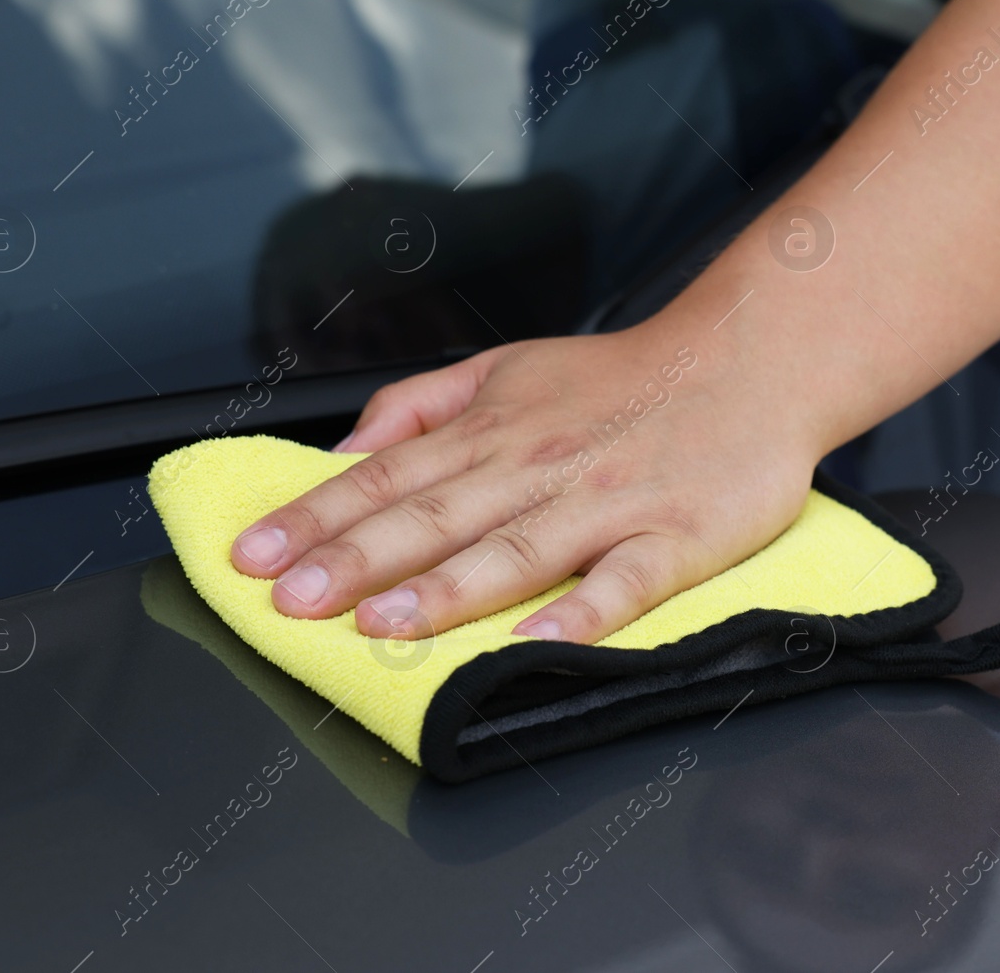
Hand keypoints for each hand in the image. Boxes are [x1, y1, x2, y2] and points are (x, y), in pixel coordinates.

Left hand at [229, 325, 819, 642]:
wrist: (745, 362)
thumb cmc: (620, 379)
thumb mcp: (506, 368)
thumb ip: (420, 407)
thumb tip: (345, 451)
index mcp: (492, 431)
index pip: (386, 478)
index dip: (316, 518)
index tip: (253, 557)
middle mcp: (538, 467)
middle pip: (434, 517)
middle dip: (355, 560)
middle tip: (289, 600)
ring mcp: (606, 504)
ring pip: (514, 550)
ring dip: (444, 589)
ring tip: (380, 624)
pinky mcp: (675, 537)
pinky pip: (624, 580)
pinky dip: (582, 610)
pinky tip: (537, 638)